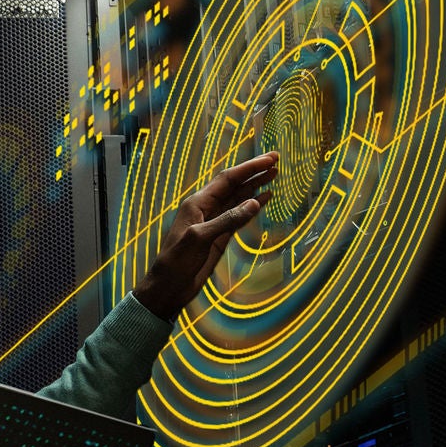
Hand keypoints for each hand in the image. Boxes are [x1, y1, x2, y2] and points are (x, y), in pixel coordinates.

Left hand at [132, 152, 275, 320]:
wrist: (169, 287)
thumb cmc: (176, 262)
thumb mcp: (200, 239)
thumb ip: (226, 220)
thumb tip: (253, 203)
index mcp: (197, 203)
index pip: (227, 179)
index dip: (249, 168)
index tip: (270, 159)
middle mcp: (206, 208)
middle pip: (234, 185)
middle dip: (254, 172)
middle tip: (276, 160)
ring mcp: (214, 222)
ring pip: (238, 199)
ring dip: (255, 186)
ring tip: (275, 175)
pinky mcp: (220, 236)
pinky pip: (239, 216)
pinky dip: (252, 207)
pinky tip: (265, 199)